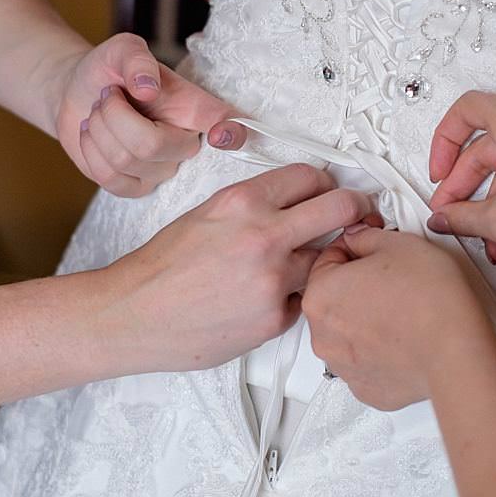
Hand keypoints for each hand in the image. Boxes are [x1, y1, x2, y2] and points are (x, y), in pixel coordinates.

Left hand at [51, 33, 247, 196]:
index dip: (233, 132)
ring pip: (124, 160)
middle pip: (151, 145)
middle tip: (107, 95)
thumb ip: (135, 58)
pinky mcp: (134, 187)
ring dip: (98, 129)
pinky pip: (109, 179)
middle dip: (114, 115)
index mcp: (193, 107)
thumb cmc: (110, 70)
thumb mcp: (121, 50)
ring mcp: (161, 170)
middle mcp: (184, 143)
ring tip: (99, 111)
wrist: (78, 93)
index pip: (225, 122)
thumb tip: (147, 87)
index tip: (222, 136)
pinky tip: (92, 133)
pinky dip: (89, 150)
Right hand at [98, 163, 375, 373]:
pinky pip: (302, 300)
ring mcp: (273, 280)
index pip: (311, 177)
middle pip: (340, 209)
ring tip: (286, 268)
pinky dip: (289, 299)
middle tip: (360, 215)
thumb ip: (251, 206)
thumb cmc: (162, 266)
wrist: (134, 315)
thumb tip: (293, 201)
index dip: (323, 184)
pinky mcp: (274, 319)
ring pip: (326, 260)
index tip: (328, 192)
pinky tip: (258, 300)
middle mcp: (263, 236)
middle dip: (356, 209)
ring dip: (316, 262)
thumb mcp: (204, 214)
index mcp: (242, 202)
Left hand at [302, 226, 495, 410]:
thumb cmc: (430, 301)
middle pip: (334, 298)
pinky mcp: (363, 387)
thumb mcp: (398, 244)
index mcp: (319, 294)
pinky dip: (378, 350)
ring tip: (401, 312)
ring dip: (365, 320)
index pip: (327, 259)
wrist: (456, 352)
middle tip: (393, 282)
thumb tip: (358, 238)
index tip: (372, 252)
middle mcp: (321, 334)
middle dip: (358, 287)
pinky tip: (402, 339)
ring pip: (347, 332)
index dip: (354, 250)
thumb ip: (365, 237)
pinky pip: (364, 361)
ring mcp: (341, 364)